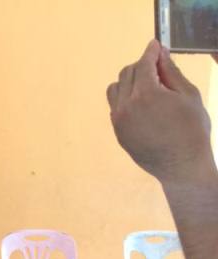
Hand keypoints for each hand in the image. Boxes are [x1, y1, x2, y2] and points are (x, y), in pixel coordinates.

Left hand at [107, 40, 214, 187]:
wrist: (181, 165)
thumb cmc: (192, 129)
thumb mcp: (188, 95)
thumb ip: (171, 72)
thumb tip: (160, 54)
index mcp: (146, 93)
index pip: (144, 63)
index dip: (151, 51)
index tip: (156, 45)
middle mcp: (126, 105)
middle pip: (127, 73)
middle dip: (142, 65)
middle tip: (157, 68)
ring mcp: (118, 120)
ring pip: (115, 89)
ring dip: (129, 81)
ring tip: (148, 86)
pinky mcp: (117, 131)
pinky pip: (115, 107)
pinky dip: (125, 98)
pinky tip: (142, 103)